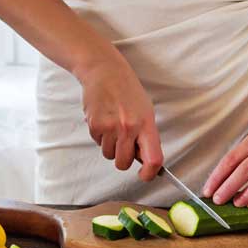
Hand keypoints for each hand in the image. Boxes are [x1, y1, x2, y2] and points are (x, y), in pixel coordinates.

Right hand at [79, 60, 162, 180]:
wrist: (105, 71)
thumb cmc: (128, 91)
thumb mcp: (146, 111)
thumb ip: (146, 135)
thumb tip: (145, 160)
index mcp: (146, 124)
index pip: (153, 159)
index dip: (149, 173)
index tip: (145, 175)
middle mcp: (128, 128)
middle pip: (124, 163)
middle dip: (124, 158)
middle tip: (124, 143)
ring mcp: (110, 127)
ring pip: (109, 155)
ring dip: (111, 147)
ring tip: (114, 126)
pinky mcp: (94, 125)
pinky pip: (97, 143)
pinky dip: (101, 137)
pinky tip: (104, 120)